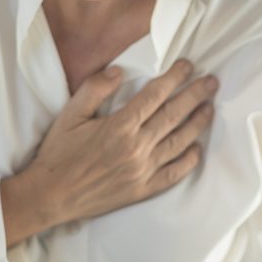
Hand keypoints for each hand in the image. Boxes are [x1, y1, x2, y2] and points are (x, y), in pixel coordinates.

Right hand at [23, 60, 217, 225]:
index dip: (175, 77)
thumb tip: (119, 72)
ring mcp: (142, 170)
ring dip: (197, 123)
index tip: (188, 65)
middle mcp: (136, 147)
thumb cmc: (58, 153)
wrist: (50, 196)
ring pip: (179, 142)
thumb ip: (95, 89)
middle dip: (195, 95)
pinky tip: (197, 149)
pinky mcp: (142, 190)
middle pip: (174, 115)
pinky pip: (173, 174)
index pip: (156, 95)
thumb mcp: (70, 114)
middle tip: (212, 81)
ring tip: (209, 108)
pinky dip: (188, 161)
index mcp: (120, 125)